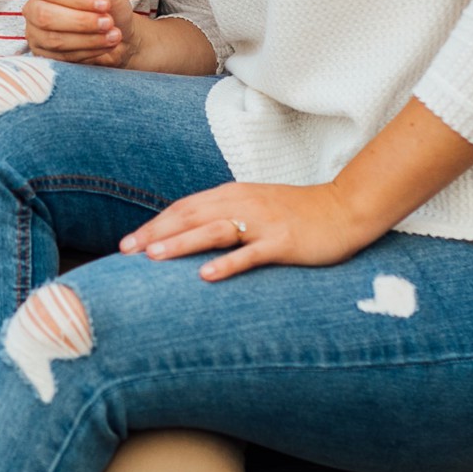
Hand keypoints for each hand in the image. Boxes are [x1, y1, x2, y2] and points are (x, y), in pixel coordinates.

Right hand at [25, 0, 139, 66]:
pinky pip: (62, 58)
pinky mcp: (43, 55)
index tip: (104, 4)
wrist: (117, 35)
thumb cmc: (109, 8)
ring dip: (88, 39)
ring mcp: (35, 34)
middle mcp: (35, 8)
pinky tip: (106, 45)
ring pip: (54, 40)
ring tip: (112, 35)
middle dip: (81, 22)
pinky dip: (88, 52)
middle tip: (108, 22)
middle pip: (46, 16)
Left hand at [120, 181, 381, 281]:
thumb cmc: (299, 213)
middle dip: (155, 233)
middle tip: (125, 252)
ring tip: (153, 258)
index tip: (127, 243)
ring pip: (214, 231)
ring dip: (181, 243)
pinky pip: (251, 253)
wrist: (346, 210)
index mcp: (233, 196)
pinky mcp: (283, 241)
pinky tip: (206, 276)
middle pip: (190, 216)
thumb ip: (226, 217)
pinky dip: (227, 263)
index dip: (154, 224)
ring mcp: (263, 222)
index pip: (184, 207)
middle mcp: (243, 204)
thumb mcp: (256, 209)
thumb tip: (192, 235)